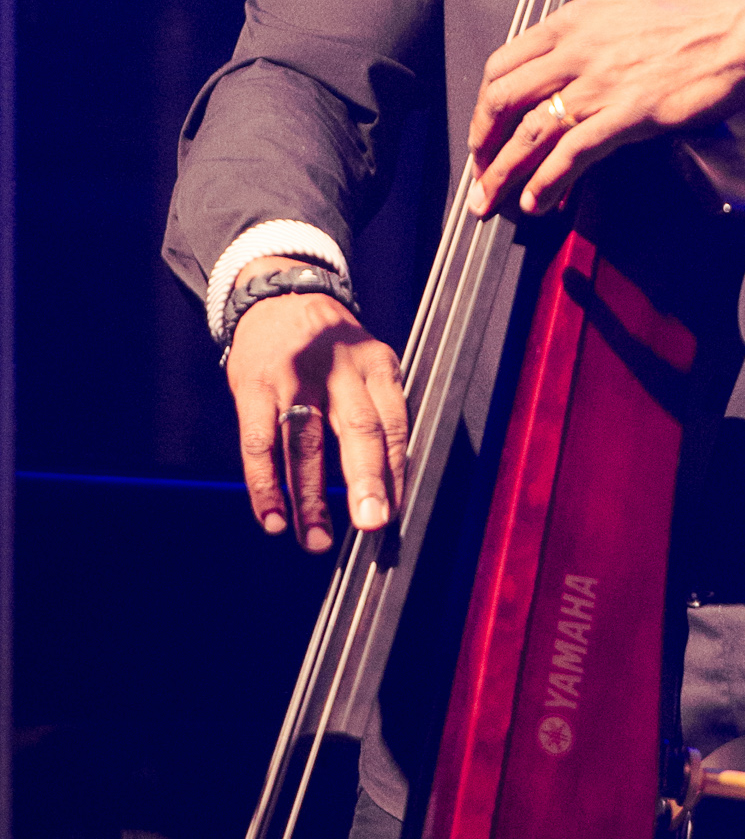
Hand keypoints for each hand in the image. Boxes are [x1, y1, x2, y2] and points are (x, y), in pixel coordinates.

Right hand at [226, 286, 407, 551]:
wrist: (279, 297)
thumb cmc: (334, 350)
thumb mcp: (368, 365)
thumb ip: (380, 414)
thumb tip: (391, 489)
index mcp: (376, 366)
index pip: (393, 424)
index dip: (396, 473)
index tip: (395, 513)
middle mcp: (339, 369)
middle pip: (356, 429)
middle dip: (366, 481)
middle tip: (371, 524)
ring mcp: (294, 378)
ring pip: (305, 444)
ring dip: (310, 498)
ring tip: (316, 541)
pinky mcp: (254, 388)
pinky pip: (260, 444)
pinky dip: (265, 486)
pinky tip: (273, 518)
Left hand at [467, 0, 744, 219]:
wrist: (743, 31)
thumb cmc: (687, 4)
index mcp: (570, 20)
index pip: (503, 64)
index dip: (484, 103)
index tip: (484, 126)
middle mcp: (576, 52)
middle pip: (504, 101)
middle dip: (483, 142)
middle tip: (479, 170)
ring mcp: (600, 86)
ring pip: (531, 133)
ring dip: (502, 173)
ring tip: (491, 202)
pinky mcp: (628, 117)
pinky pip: (572, 155)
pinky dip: (547, 184)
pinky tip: (535, 203)